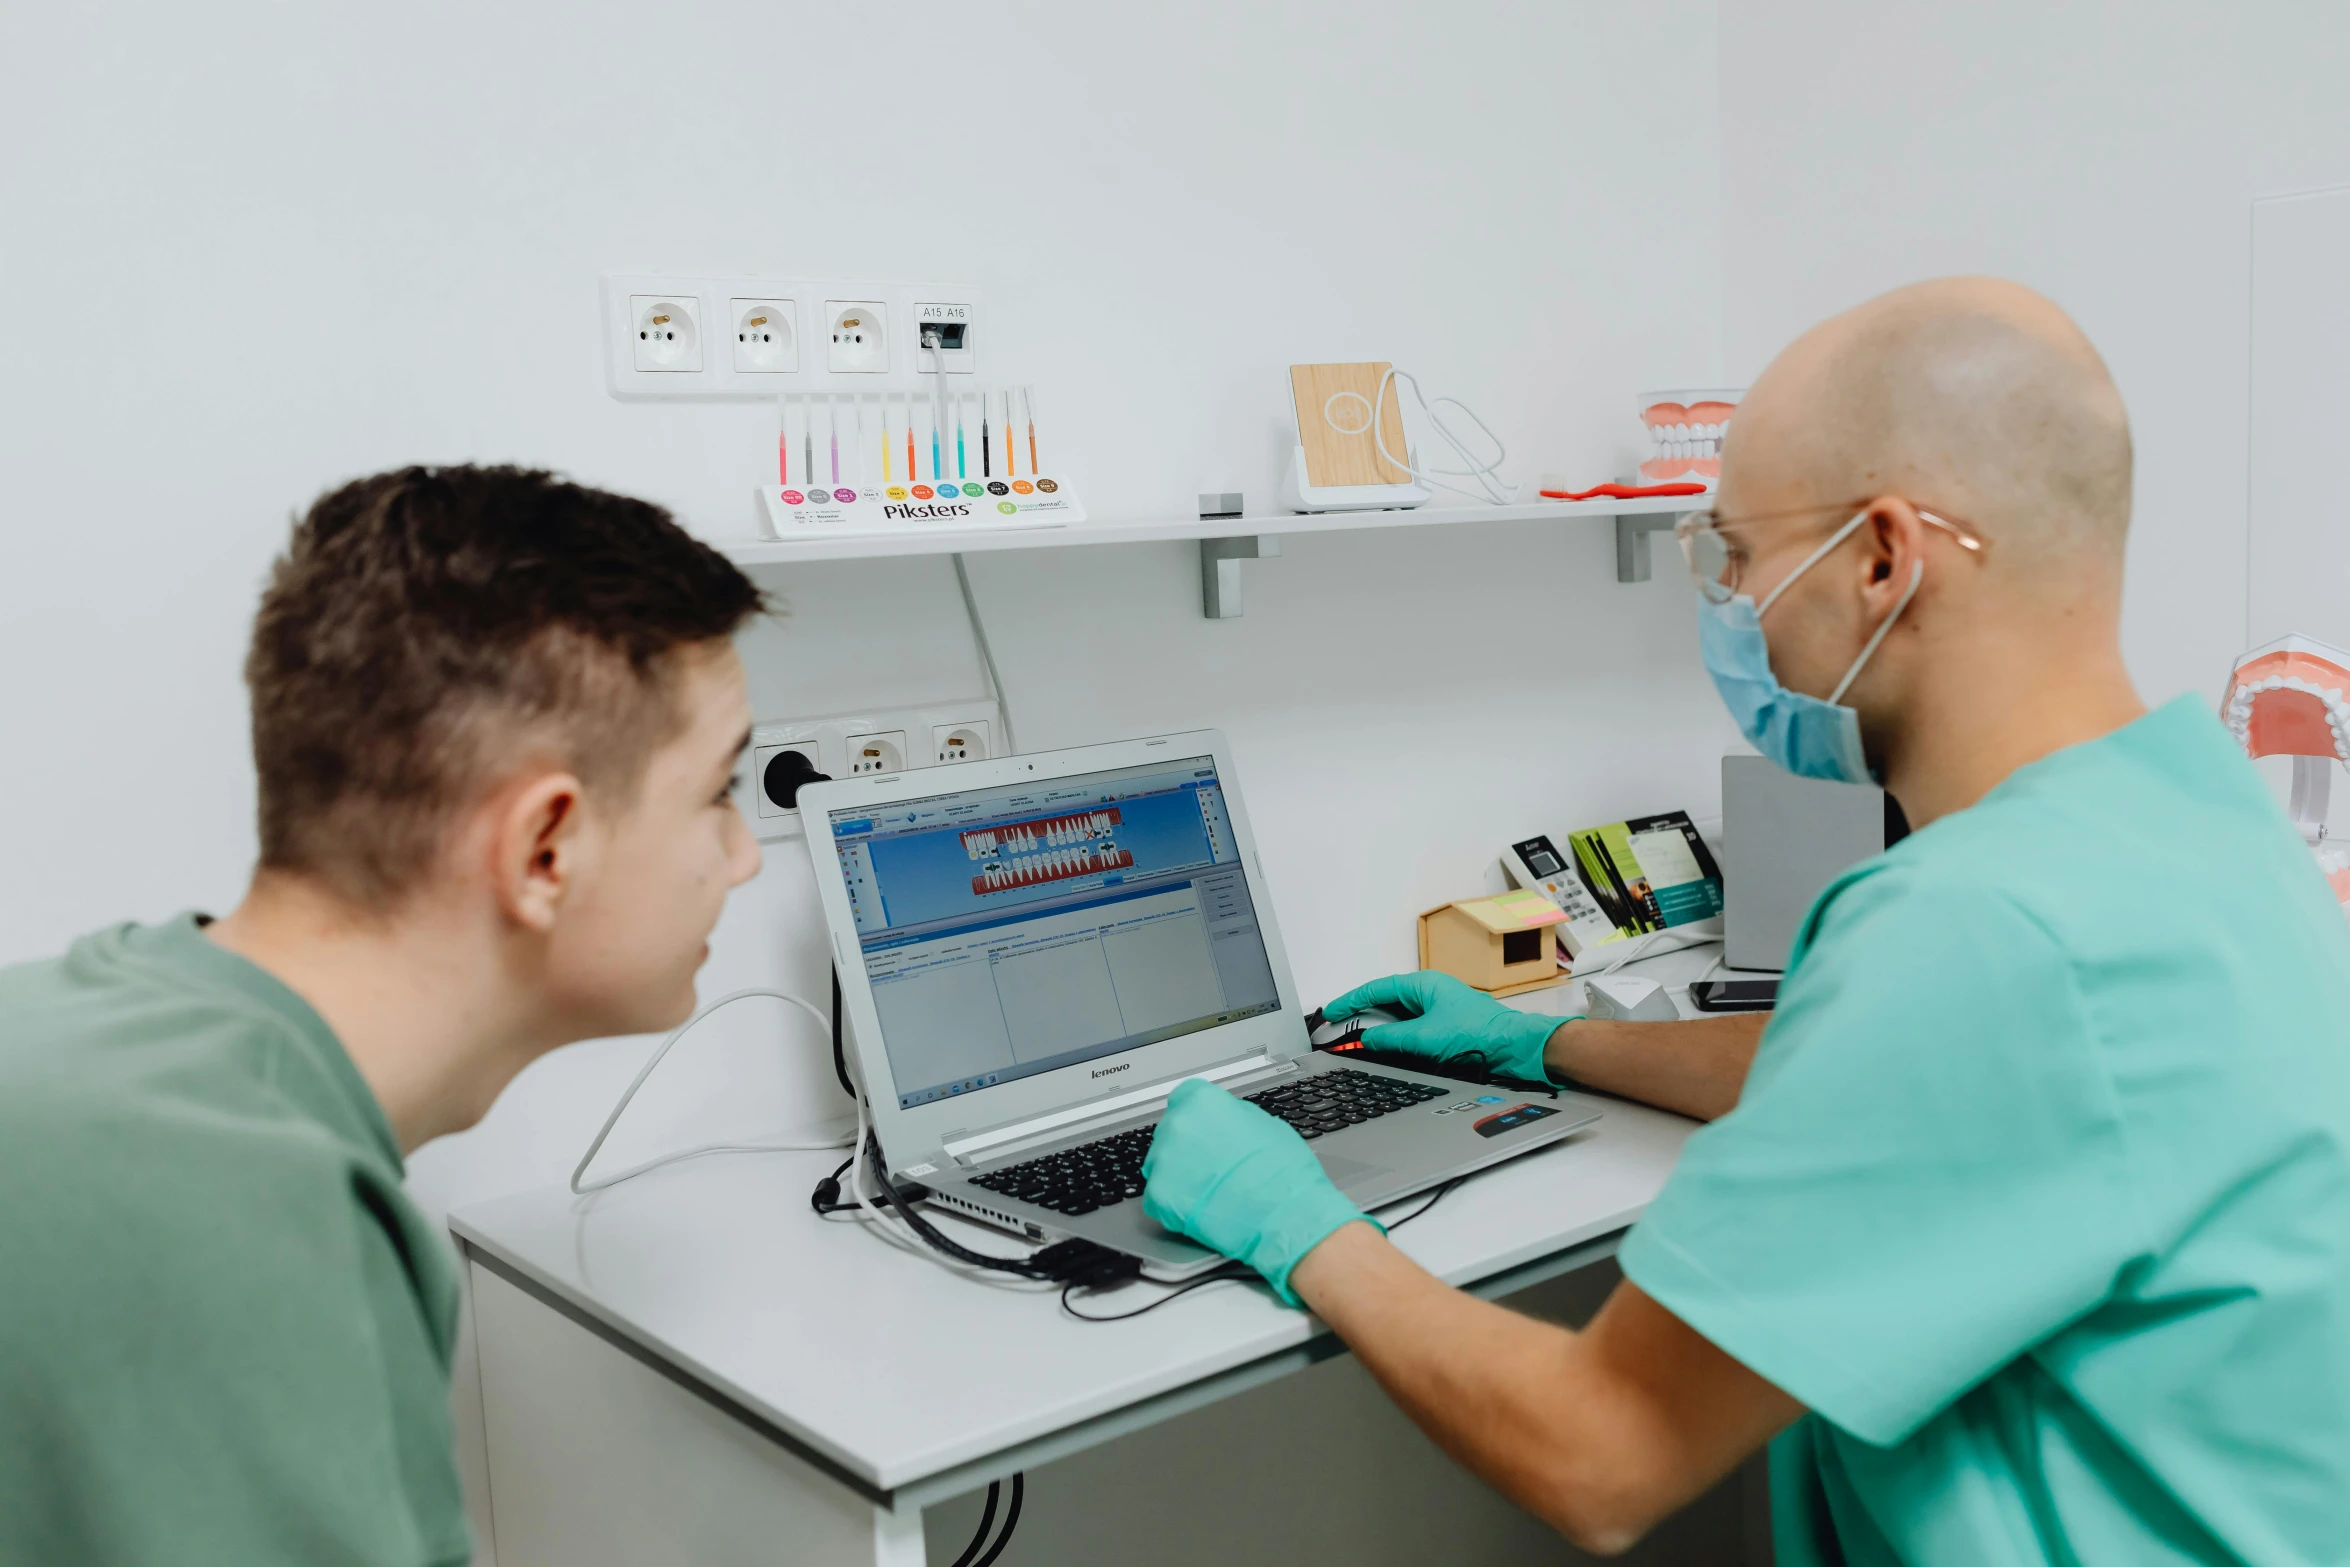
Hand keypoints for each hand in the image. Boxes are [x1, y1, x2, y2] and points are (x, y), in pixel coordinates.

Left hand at [1142, 1080, 1379, 1304]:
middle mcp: (1177, 1125)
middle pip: (1170, 1133)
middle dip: (1186, 1149)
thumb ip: (1232, 1116)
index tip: (1203, 1132)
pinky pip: (1159, 1198)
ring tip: (1208, 1191)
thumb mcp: (1265, 1124)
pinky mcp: (1159, 1196)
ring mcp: (1164, 1161)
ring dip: (1179, 1176)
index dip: (1198, 1119)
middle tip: (1210, 1167)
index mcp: (1203, 1101)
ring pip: (1161, 1165)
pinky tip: (1201, 1209)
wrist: (1287, 1217)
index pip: (1184, 1099)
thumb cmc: (1284, 1173)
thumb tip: (1221, 1119)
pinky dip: (1175, 1205)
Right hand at [1322, 970, 1570, 1084]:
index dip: (1350, 1001)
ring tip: (1358, 1043)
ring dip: (1380, 1031)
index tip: (1330, 1012)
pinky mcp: (1445, 1026)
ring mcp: (1438, 1009)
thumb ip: (1391, 1038)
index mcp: (1423, 984)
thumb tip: (1367, 1039)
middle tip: (1339, 1031)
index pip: (1376, 989)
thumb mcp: (1425, 1038)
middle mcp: (1430, 993)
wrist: (1514, 1048)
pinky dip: (1396, 1038)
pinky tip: (1388, 1050)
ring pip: (1398, 1018)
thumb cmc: (1478, 1034)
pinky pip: (1412, 1029)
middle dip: (1361, 1017)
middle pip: (1385, 1002)